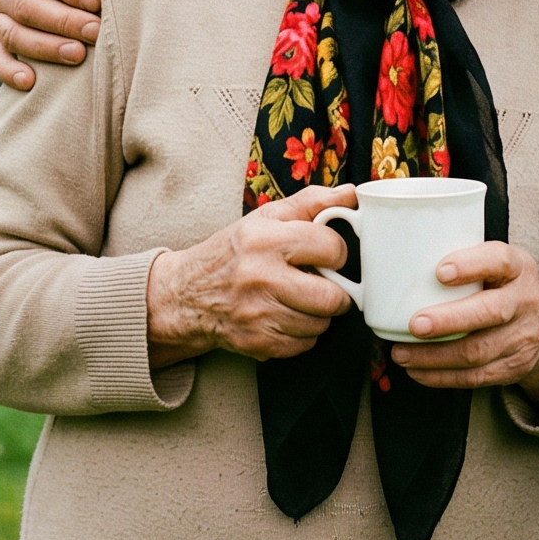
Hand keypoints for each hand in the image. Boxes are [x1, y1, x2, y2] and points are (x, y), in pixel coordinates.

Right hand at [146, 186, 355, 366]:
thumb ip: (311, 202)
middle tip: (322, 283)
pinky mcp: (256, 342)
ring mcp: (257, 314)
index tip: (326, 255)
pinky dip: (302, 335)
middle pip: (331, 297)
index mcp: (265, 240)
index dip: (336, 253)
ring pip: (320, 324)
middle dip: (335, 292)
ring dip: (318, 314)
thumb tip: (352, 194)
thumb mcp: (266, 218)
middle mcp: (260, 277)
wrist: (186, 294)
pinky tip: (286, 317)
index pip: (331, 249)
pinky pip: (304, 345)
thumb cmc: (234, 252)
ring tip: (300, 299)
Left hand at [389, 244, 538, 402]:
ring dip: (434, 356)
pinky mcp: (514, 367)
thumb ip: (464, 263)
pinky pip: (475, 377)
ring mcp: (523, 337)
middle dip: (448, 321)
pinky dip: (442, 376)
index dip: (471, 265)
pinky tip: (418, 371)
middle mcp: (524, 301)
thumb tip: (401, 263)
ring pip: (477, 351)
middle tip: (414, 324)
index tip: (439, 272)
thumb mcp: (495, 265)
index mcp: (518, 268)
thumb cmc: (502, 288)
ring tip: (402, 353)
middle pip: (489, 312)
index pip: (499, 260)